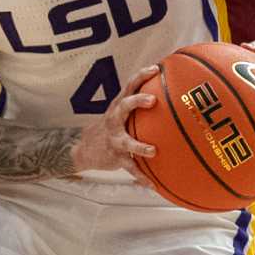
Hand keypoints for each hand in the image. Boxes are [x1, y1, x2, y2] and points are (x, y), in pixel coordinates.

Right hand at [73, 65, 157, 179]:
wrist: (84, 148)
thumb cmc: (111, 127)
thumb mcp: (120, 112)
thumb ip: (139, 103)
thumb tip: (170, 92)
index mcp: (118, 107)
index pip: (129, 86)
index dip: (141, 76)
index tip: (156, 69)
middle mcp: (115, 119)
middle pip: (125, 106)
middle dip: (137, 102)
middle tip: (152, 100)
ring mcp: (114, 139)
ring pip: (127, 142)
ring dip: (140, 146)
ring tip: (153, 151)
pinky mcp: (115, 157)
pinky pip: (130, 168)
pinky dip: (142, 177)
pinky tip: (153, 185)